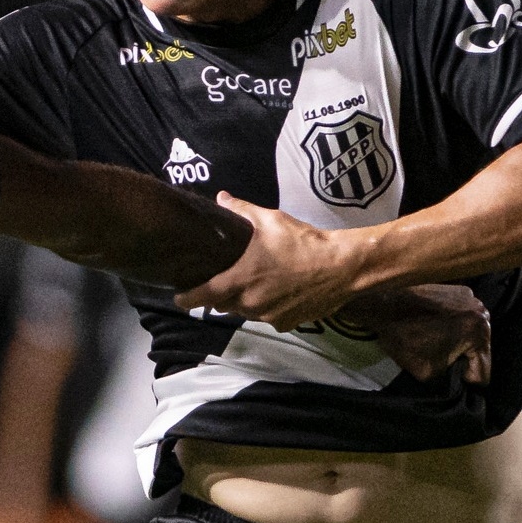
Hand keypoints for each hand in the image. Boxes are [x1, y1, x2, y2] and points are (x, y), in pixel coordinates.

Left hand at [173, 193, 362, 328]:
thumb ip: (242, 211)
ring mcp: (266, 316)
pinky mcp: (284, 324)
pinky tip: (279, 293)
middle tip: (226, 281)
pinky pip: (267, 318)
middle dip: (221, 296)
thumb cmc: (302, 242)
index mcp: (238, 280)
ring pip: (245, 312)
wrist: (342, 266)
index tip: (179, 298)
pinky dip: (268, 308)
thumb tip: (221, 198)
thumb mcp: (271, 220)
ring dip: (244, 302)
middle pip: (222, 305)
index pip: (200, 296)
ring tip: (255, 284)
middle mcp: (248, 303)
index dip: (187, 298)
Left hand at [338, 284, 491, 384]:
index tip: (452, 387)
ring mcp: (472, 299)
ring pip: (472, 334)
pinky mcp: (459, 291)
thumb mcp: (427, 373)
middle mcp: (483, 313)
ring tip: (437, 349)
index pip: (483, 373)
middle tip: (443, 368)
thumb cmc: (405, 338)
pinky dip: (452, 327)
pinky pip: (462, 318)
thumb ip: (448, 383)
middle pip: (479, 352)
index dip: (467, 386)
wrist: (384, 304)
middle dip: (463, 363)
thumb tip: (456, 387)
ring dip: (459, 345)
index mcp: (481, 334)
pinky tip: (435, 330)